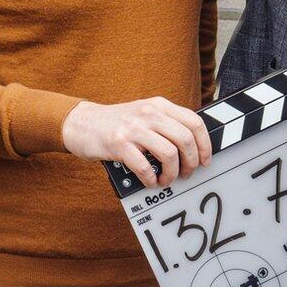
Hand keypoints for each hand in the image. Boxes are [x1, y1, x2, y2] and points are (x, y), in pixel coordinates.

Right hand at [61, 97, 212, 188]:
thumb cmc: (117, 123)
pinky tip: (150, 181)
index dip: (205, 144)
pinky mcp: (118, 144)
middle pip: (185, 139)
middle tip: (186, 174)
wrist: (81, 123)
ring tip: (166, 179)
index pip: (194, 122)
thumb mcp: (145, 114)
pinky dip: (151, 179)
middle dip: (191, 162)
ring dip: (172, 173)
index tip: (205, 160)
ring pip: (169, 153)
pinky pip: (144, 166)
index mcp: (160, 105)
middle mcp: (149, 113)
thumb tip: (194, 146)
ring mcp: (133, 128)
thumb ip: (166, 123)